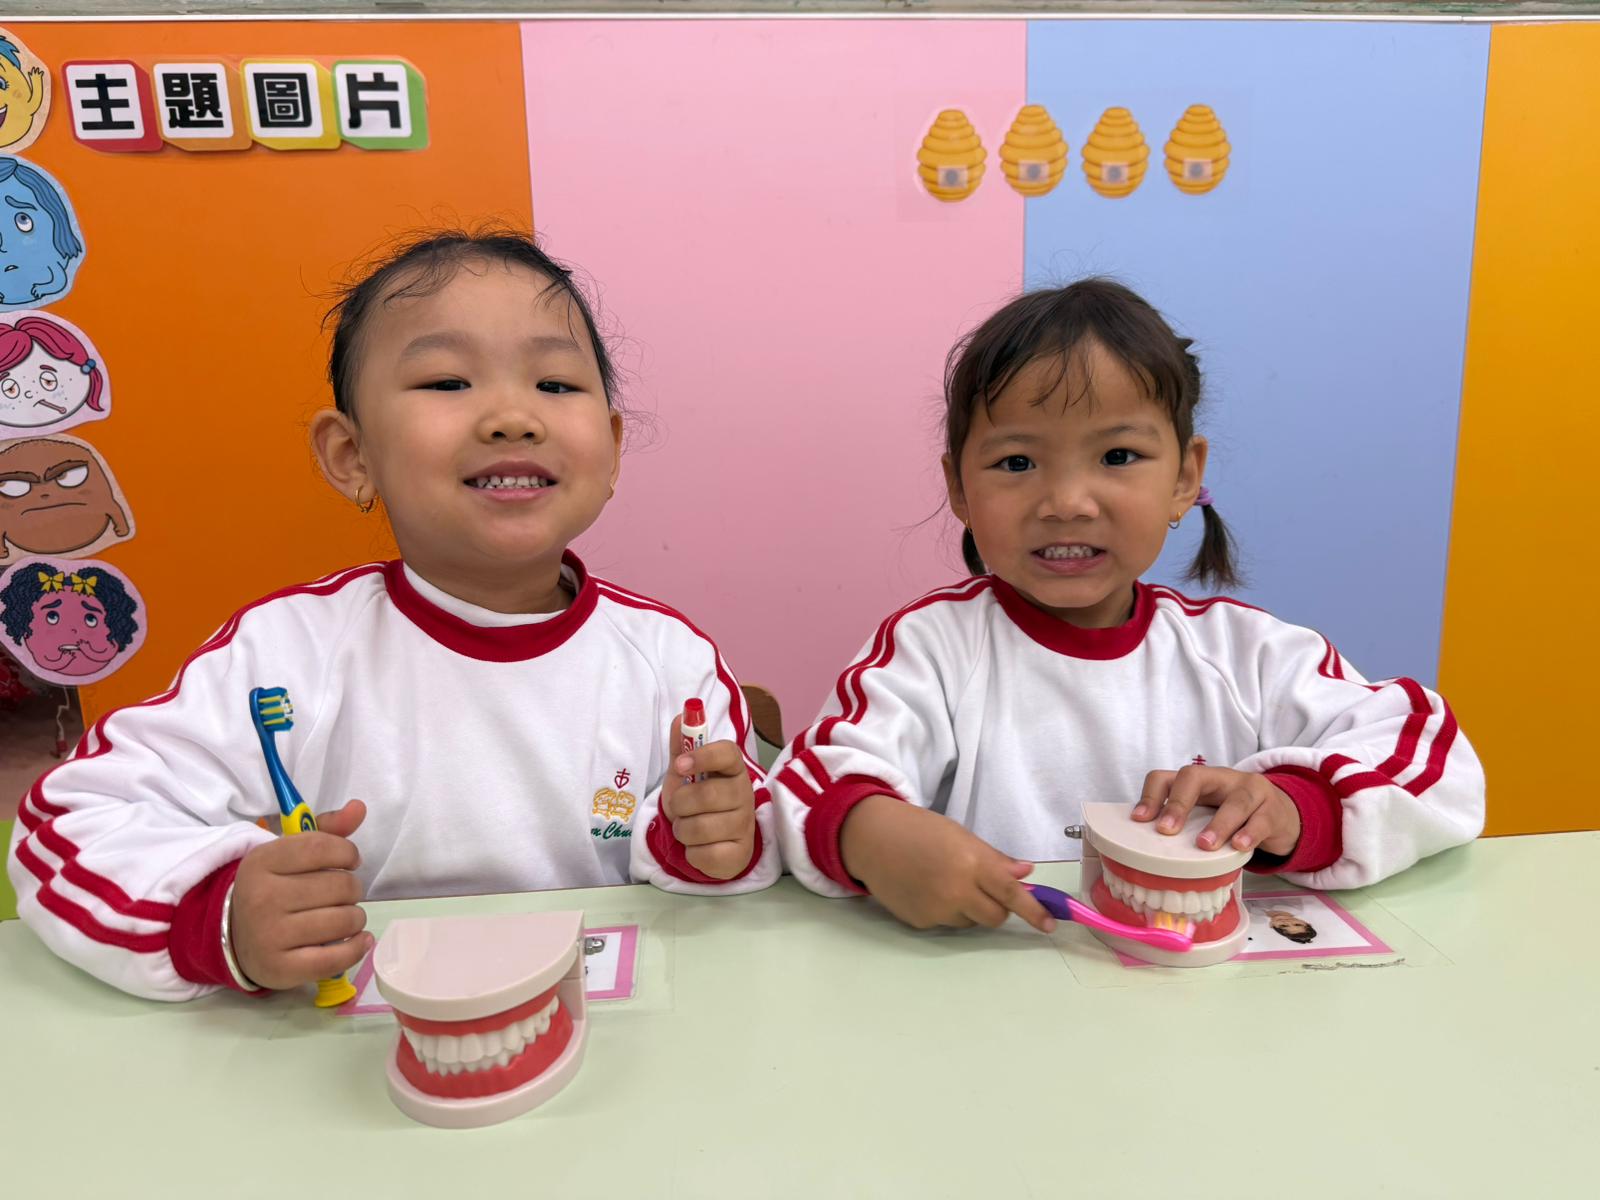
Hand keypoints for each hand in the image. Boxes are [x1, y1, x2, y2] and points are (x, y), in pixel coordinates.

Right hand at [231, 800, 371, 990]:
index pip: (322, 847)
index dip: (347, 852)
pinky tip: (358, 939)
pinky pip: (335, 959)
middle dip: (352, 888)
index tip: (349, 861)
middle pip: (339, 886)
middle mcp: (263, 898)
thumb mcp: (289, 854)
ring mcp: (269, 936)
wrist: (234, 936)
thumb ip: (326, 830)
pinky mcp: (281, 968)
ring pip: (343, 920)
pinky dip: (356, 948)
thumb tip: (359, 807)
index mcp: (262, 862)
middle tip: (342, 894)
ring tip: (345, 917)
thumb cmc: (273, 888)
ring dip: (355, 917)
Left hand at [662, 715, 757, 880]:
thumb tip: (680, 717)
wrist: (710, 839)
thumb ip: (682, 746)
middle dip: (680, 804)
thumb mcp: (685, 773)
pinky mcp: (741, 853)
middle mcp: (745, 794)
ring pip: (701, 828)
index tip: (680, 765)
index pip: (728, 753)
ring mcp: (746, 825)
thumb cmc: (697, 800)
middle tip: (679, 808)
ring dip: (682, 830)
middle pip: (706, 795)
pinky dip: (692, 853)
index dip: (703, 756)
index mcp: (733, 769)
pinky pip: (705, 854)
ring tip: (688, 828)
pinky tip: (700, 847)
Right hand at [839, 795, 1055, 932]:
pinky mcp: (920, 922)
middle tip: (984, 887)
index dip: (1034, 910)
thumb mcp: (960, 835)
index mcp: (970, 863)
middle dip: (998, 907)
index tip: (1050, 925)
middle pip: (995, 916)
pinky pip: (946, 924)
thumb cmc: (919, 829)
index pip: (1011, 893)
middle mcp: (956, 891)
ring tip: (945, 881)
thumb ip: (993, 858)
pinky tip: (927, 890)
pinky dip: (945, 911)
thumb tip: (1025, 873)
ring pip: (970, 921)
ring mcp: (937, 910)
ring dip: (969, 908)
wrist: (870, 838)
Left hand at [1132, 767, 1300, 855]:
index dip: (1150, 796)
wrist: (1284, 816)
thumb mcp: (1207, 812)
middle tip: (1166, 830)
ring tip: (1204, 844)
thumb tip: (1150, 847)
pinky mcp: (1273, 810)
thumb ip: (1185, 821)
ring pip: (1235, 801)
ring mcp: (1250, 791)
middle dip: (1178, 803)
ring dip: (1218, 824)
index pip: (1167, 777)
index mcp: (1199, 780)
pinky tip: (1238, 846)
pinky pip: (1261, 821)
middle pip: (1195, 777)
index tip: (1139, 820)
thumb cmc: (1234, 816)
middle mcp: (1222, 778)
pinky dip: (1249, 833)